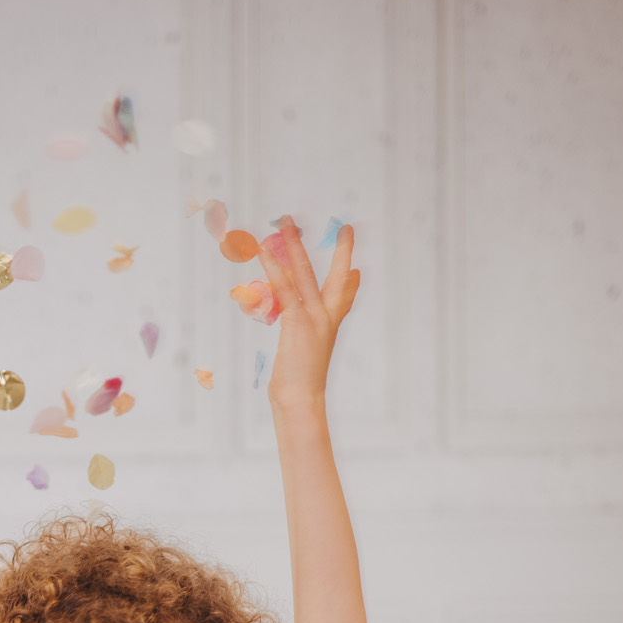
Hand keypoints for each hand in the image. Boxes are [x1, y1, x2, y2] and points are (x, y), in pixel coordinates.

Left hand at [258, 216, 359, 412]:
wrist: (301, 400)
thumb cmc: (298, 387)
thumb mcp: (304, 361)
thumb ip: (303, 345)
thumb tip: (300, 340)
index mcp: (328, 329)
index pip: (344, 300)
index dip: (351, 282)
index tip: (356, 268)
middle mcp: (325, 320)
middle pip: (337, 278)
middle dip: (343, 252)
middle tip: (348, 228)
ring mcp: (314, 318)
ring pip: (305, 273)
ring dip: (295, 245)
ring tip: (287, 222)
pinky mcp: (298, 321)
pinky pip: (285, 288)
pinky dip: (274, 267)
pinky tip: (266, 251)